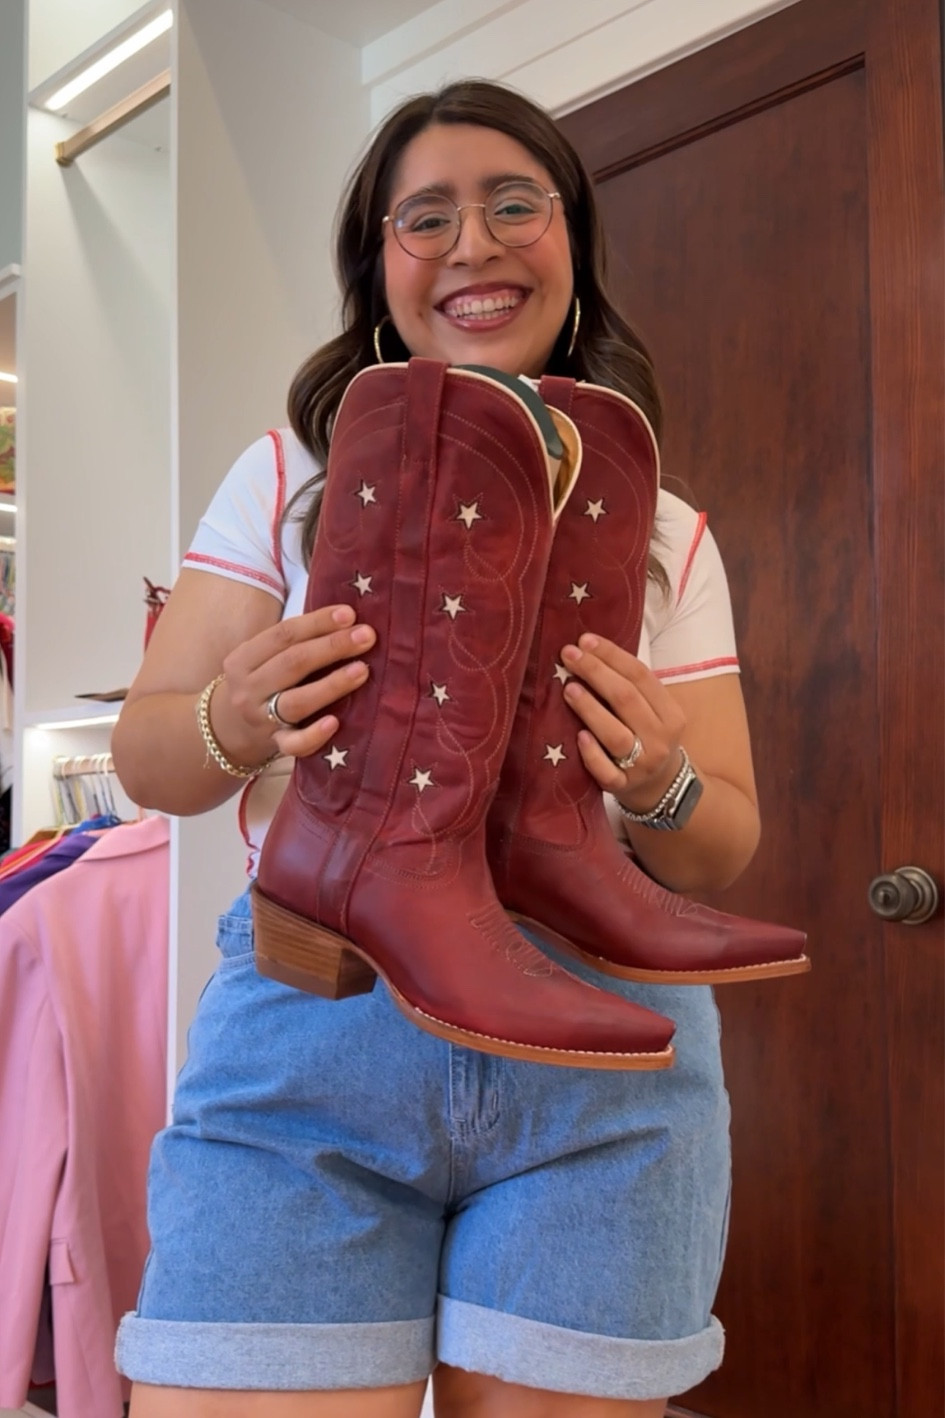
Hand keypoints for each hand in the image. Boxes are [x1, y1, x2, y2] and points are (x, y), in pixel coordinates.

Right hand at [211, 604, 375, 762]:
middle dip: (332, 647)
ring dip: (332, 685)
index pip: (283, 634)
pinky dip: (314, 735)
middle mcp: (248, 688)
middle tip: (367, 636)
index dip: (317, 622)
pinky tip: (335, 723)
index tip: (349, 614)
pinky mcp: (275, 744)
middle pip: (292, 663)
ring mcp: (261, 719)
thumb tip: (348, 620)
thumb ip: (297, 641)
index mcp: (244, 659)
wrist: (232, 728)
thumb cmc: (263, 682)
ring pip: (296, 702)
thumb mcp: (265, 658)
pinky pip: (293, 744)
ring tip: (362, 670)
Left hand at [560, 632, 685, 811]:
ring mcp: (641, 765)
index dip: (612, 655)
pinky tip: (579, 736)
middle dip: (595, 672)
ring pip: (615, 735)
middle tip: (569, 655)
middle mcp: (660, 739)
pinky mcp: (623, 786)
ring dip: (590, 708)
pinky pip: (606, 772)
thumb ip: (632, 689)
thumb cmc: (649, 738)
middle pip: (626, 700)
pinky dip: (592, 754)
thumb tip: (590, 650)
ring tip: (568, 688)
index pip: (641, 676)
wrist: (662, 787)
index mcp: (671, 714)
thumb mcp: (655, 713)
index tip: (585, 640)